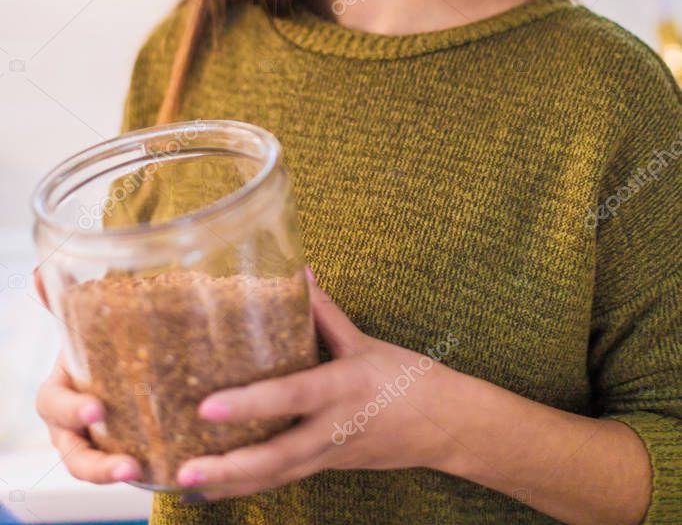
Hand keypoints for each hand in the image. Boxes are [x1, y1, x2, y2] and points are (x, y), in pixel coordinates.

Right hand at [33, 268, 142, 484]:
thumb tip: (41, 271)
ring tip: (139, 473)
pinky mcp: (125, 455)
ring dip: (113, 475)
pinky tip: (174, 470)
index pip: (54, 405)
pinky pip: (132, 469)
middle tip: (124, 462)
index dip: (72, 410)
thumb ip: (66, 301)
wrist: (126, 365)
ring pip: (96, 468)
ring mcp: (97, 444)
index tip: (98, 409)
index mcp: (60, 390)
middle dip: (93, 461)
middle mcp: (73, 424)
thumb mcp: (87, 325)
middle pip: (73, 451)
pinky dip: (148, 472)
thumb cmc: (100, 347)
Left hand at [175, 268, 457, 500]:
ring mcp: (329, 455)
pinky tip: (214, 487)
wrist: (446, 425)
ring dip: (230, 484)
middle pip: (276, 457)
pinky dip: (247, 485)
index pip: (291, 396)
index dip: (250, 403)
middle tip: (184, 470)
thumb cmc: (407, 378)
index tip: (208, 406)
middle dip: (228, 467)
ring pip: (275, 478)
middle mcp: (333, 428)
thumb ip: (325, 312)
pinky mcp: (327, 467)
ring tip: (184, 483)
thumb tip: (298, 273)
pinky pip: (282, 479)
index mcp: (344, 388)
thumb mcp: (366, 341)